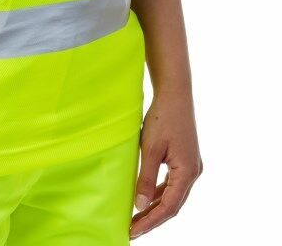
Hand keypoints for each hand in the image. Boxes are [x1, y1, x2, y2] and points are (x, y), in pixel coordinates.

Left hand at [129, 88, 202, 238]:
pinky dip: (159, 192)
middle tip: (132, 229)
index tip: (133, 231)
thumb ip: (145, 178)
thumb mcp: (150, 148)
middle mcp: (193, 173)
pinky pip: (172, 183)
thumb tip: (140, 206)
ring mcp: (191, 166)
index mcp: (187, 173)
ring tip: (136, 217)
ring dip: (155, 207)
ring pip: (172, 195)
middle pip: (172, 205)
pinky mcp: (185, 160)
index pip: (168, 208)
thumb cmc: (163, 117)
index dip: (150, 222)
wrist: (175, 94)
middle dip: (152, 219)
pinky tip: (145, 196)